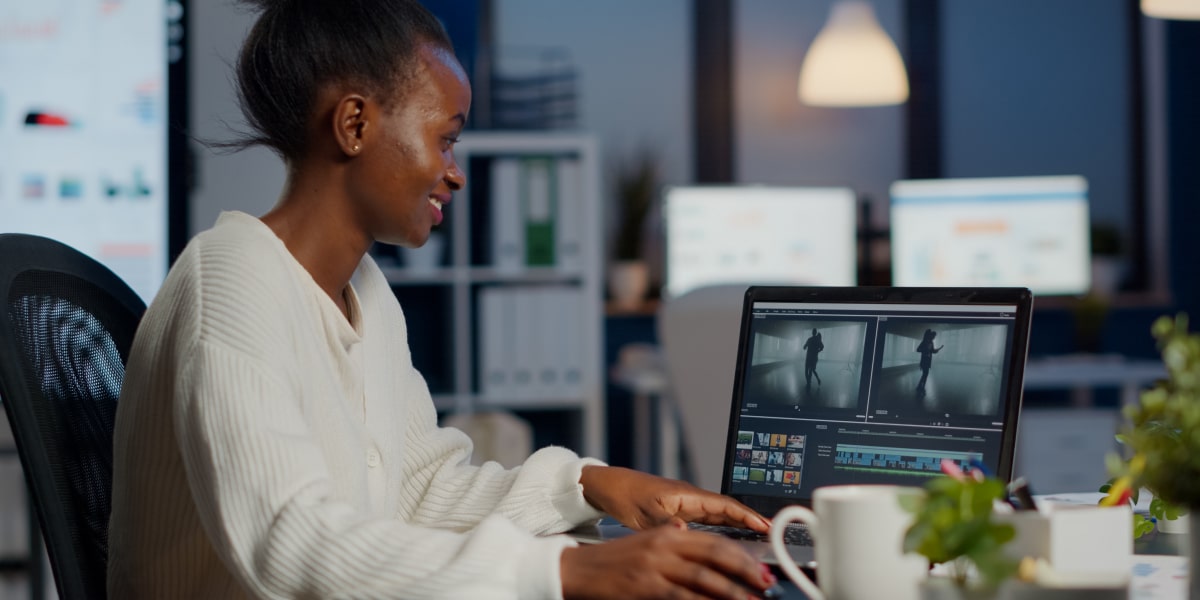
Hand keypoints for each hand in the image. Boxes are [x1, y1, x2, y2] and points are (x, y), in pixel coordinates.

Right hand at [560, 523, 776, 598]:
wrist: (577, 569)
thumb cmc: (612, 562)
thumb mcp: (645, 545)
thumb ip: (673, 546)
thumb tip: (698, 548)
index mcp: (668, 534)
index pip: (713, 541)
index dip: (740, 555)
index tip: (759, 568)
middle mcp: (664, 546)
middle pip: (715, 555)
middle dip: (744, 571)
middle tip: (765, 583)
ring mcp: (655, 566)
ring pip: (704, 578)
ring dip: (732, 592)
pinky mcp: (645, 586)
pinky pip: (683, 596)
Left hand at [579, 466, 769, 532]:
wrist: (608, 486)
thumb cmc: (625, 495)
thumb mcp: (645, 515)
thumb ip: (668, 525)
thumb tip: (686, 534)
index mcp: (687, 495)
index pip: (725, 505)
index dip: (748, 516)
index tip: (766, 525)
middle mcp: (690, 497)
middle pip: (728, 509)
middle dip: (750, 520)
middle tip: (772, 532)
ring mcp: (686, 503)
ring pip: (719, 514)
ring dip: (738, 524)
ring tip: (757, 536)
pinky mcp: (679, 509)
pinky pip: (707, 518)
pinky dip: (722, 526)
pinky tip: (727, 536)